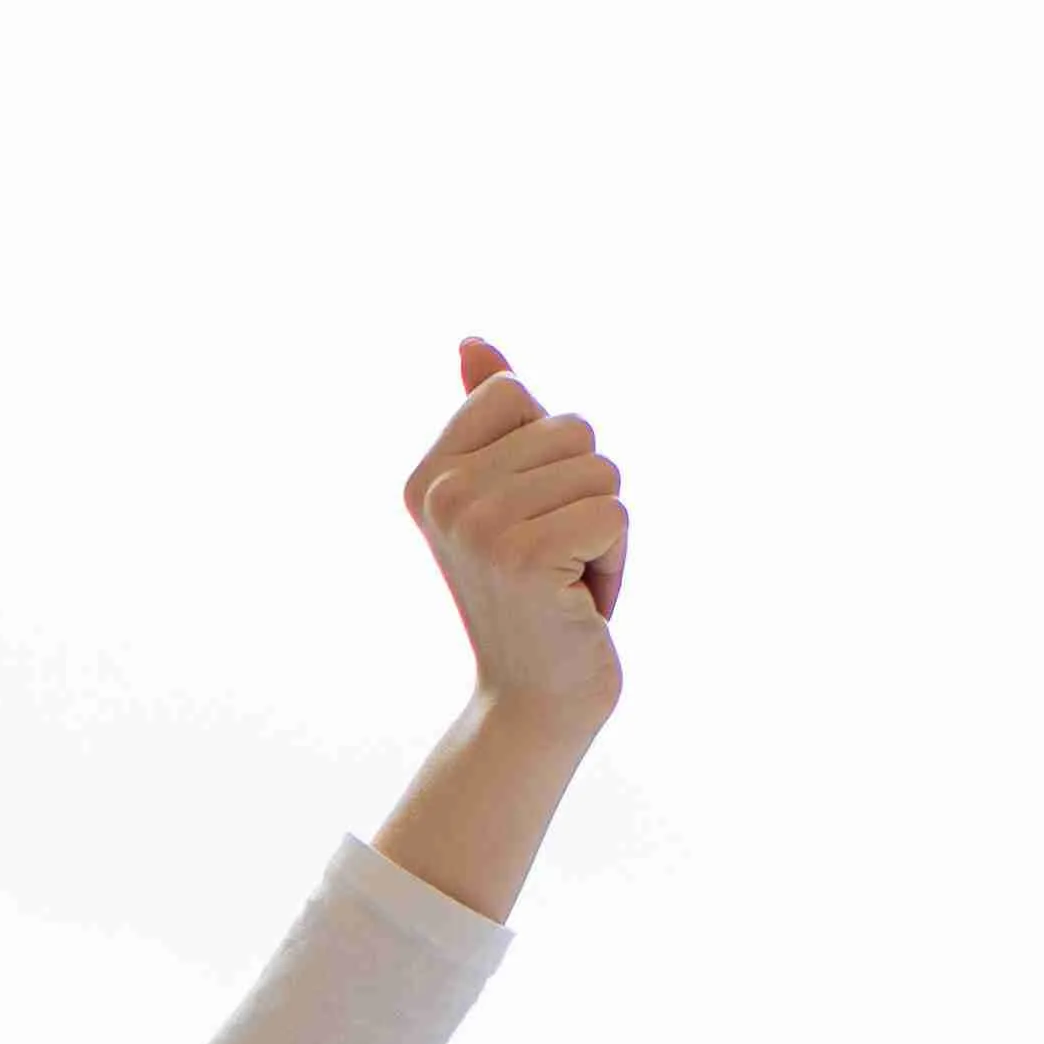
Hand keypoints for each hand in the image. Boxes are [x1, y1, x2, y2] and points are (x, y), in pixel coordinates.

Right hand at [405, 337, 626, 726]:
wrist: (534, 702)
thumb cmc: (532, 597)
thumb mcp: (506, 499)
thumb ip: (488, 421)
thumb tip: (473, 341)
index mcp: (428, 475)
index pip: (516, 392)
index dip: (549, 454)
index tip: (528, 517)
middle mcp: (443, 495)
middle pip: (572, 429)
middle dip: (585, 494)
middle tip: (554, 560)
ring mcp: (478, 526)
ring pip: (600, 470)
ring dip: (604, 531)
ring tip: (567, 581)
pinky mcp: (524, 557)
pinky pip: (614, 513)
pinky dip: (615, 561)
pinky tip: (580, 602)